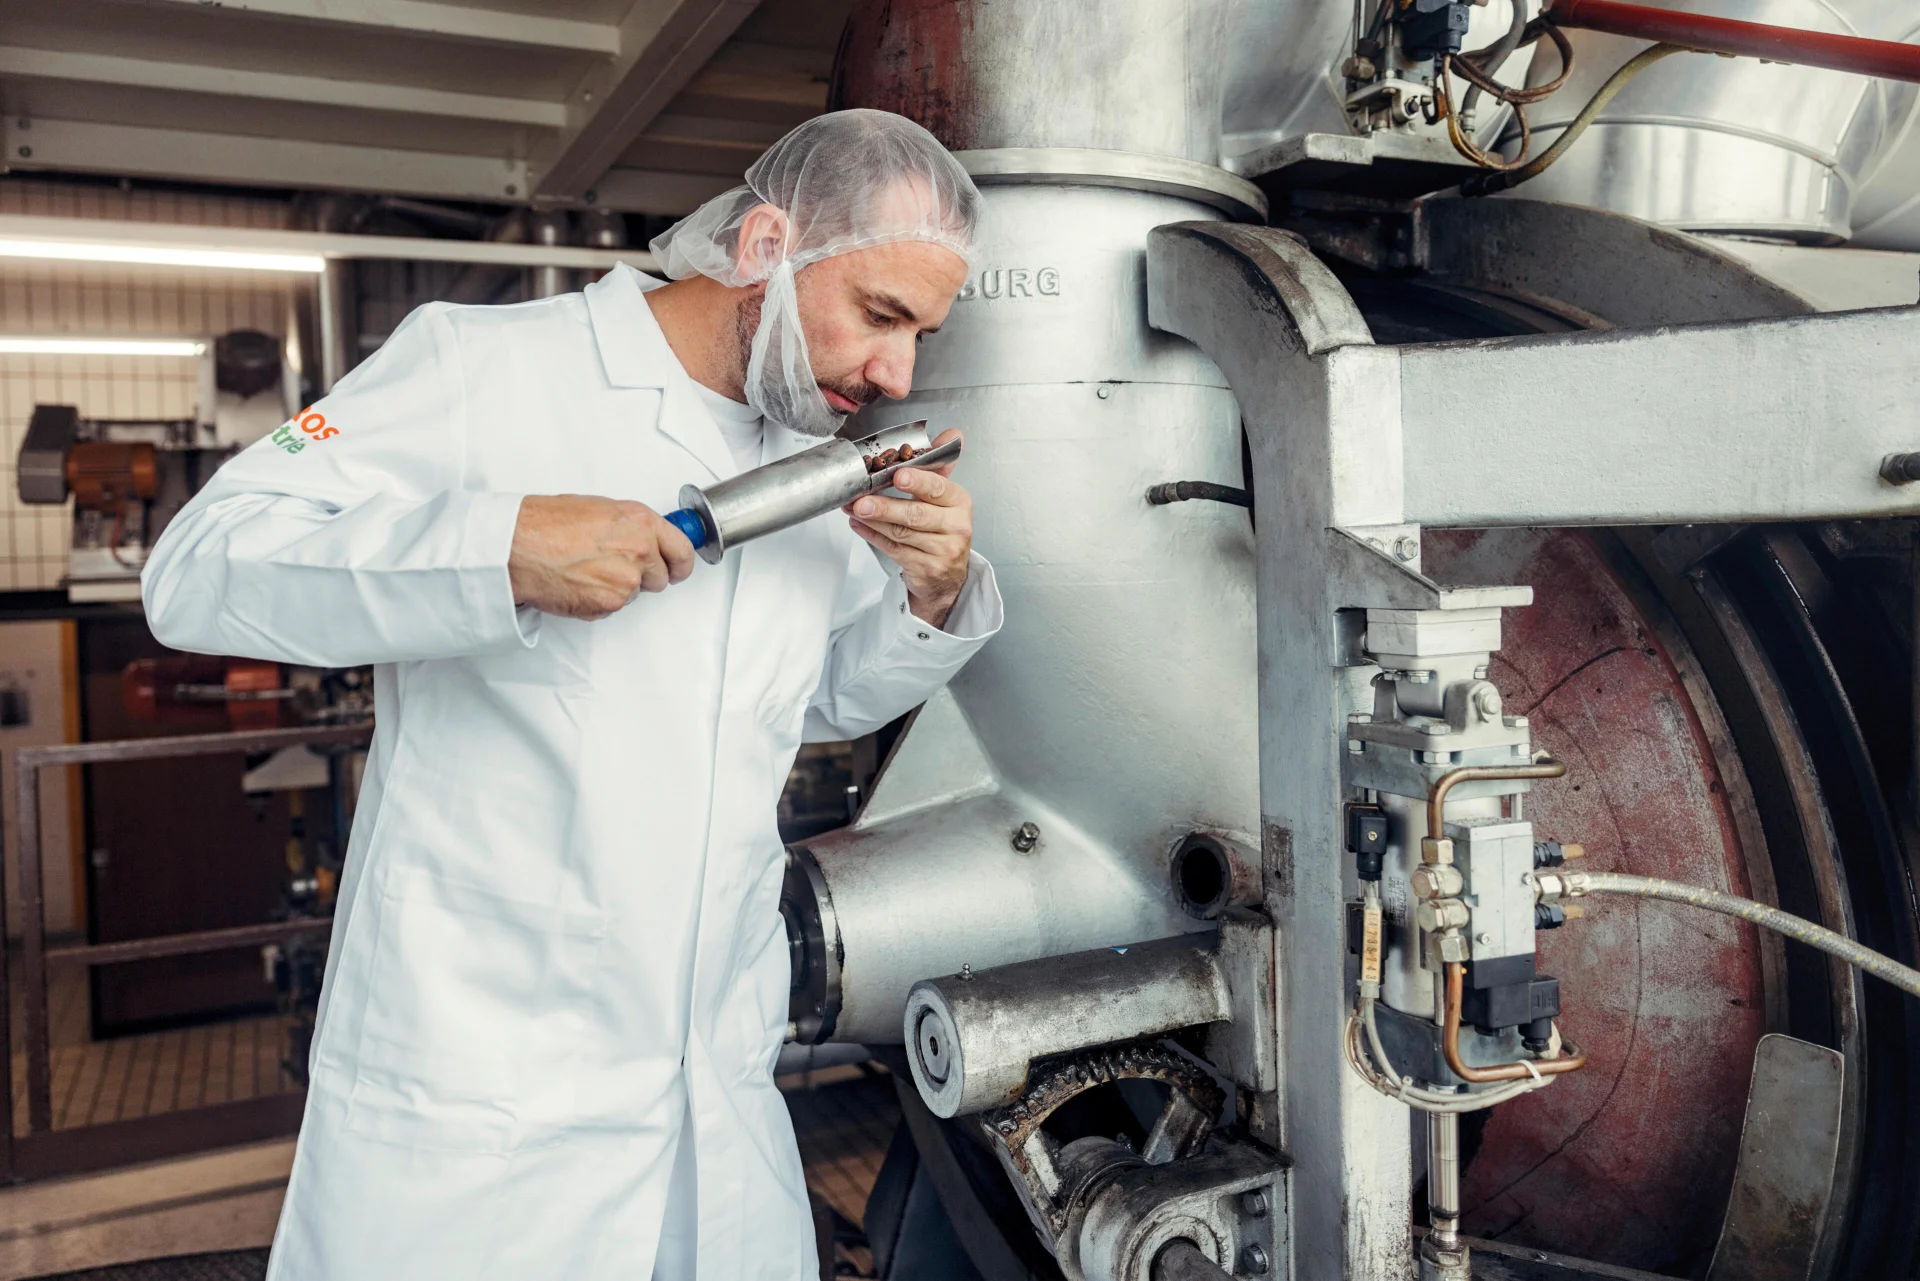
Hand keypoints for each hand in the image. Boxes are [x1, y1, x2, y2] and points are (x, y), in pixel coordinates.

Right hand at [508, 495, 695, 619]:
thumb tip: (644, 538)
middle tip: (613, 567)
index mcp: (641, 522)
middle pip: (661, 577)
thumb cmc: (547, 523)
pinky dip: (598, 601)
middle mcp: (641, 550)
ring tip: (587, 570)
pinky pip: (614, 607)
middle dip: (643, 576)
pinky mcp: (611, 603)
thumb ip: (630, 526)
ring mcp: (628, 580)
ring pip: (635, 594)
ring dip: (617, 588)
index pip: (683, 549)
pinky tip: (578, 583)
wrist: (519, 546)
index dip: (680, 562)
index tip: (678, 567)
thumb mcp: (600, 509)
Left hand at [845, 430, 971, 627]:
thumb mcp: (947, 499)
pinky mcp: (925, 568)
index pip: (939, 489)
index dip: (919, 482)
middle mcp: (955, 527)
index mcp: (959, 503)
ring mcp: (941, 550)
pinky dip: (872, 536)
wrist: (949, 575)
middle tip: (863, 500)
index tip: (899, 476)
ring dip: (873, 519)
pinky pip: (893, 549)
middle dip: (886, 506)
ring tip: (854, 508)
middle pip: (916, 515)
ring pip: (901, 533)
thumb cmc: (943, 530)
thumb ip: (941, 467)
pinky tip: (858, 524)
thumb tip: (954, 434)